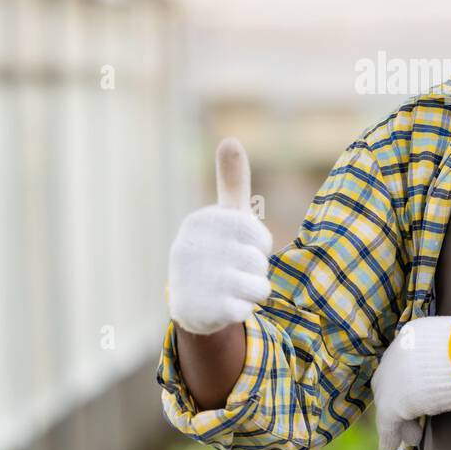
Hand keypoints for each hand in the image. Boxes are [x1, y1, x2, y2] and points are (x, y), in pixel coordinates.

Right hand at [165, 137, 273, 334]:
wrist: (190, 303)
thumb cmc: (215, 251)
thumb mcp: (225, 216)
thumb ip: (231, 182)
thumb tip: (230, 139)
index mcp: (201, 222)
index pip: (258, 235)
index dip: (254, 246)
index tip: (233, 248)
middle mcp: (194, 248)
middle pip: (260, 260)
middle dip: (253, 269)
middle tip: (229, 271)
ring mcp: (200, 279)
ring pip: (260, 286)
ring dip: (251, 291)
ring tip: (228, 287)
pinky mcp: (208, 309)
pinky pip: (250, 308)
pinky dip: (243, 309)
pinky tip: (223, 305)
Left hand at [370, 312, 450, 449]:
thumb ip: (440, 353)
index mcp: (410, 336)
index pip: (399, 362)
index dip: (404, 380)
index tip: (414, 394)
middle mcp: (395, 353)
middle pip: (387, 382)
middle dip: (396, 399)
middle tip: (409, 417)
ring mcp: (392, 377)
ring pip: (387, 402)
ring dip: (396, 420)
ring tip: (410, 436)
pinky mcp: (394, 402)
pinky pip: (387, 421)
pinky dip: (390, 435)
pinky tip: (392, 446)